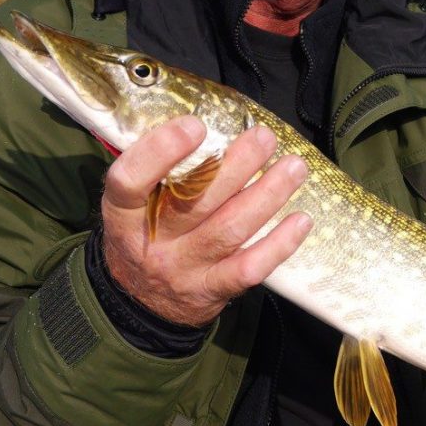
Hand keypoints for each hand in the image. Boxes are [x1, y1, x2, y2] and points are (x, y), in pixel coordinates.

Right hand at [101, 115, 311, 326]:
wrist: (136, 303)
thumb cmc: (144, 233)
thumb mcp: (132, 204)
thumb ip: (158, 168)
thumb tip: (209, 122)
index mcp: (124, 213)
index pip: (130, 181)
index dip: (160, 151)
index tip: (196, 125)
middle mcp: (151, 242)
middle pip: (194, 201)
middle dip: (237, 165)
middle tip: (265, 137)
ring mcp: (182, 269)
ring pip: (229, 229)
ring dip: (267, 195)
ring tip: (294, 167)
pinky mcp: (211, 291)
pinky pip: (249, 268)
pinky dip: (279, 244)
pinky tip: (301, 220)